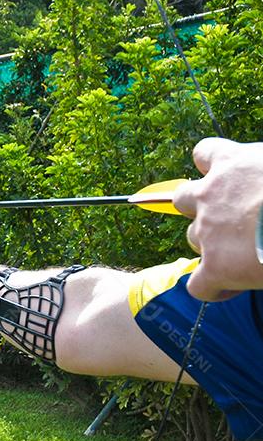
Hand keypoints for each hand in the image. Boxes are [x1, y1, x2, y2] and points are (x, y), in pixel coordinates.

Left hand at [172, 138, 262, 300]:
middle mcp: (210, 193)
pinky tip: (234, 286)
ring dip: (212, 244)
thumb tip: (261, 187)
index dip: (212, 167)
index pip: (205, 153)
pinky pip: (198, 284)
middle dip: (202, 208)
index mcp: (233, 161)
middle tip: (233, 219)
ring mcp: (208, 230)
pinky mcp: (216, 266)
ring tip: (244, 253)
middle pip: (185, 199)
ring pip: (193, 238)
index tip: (229, 180)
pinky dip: (212, 287)